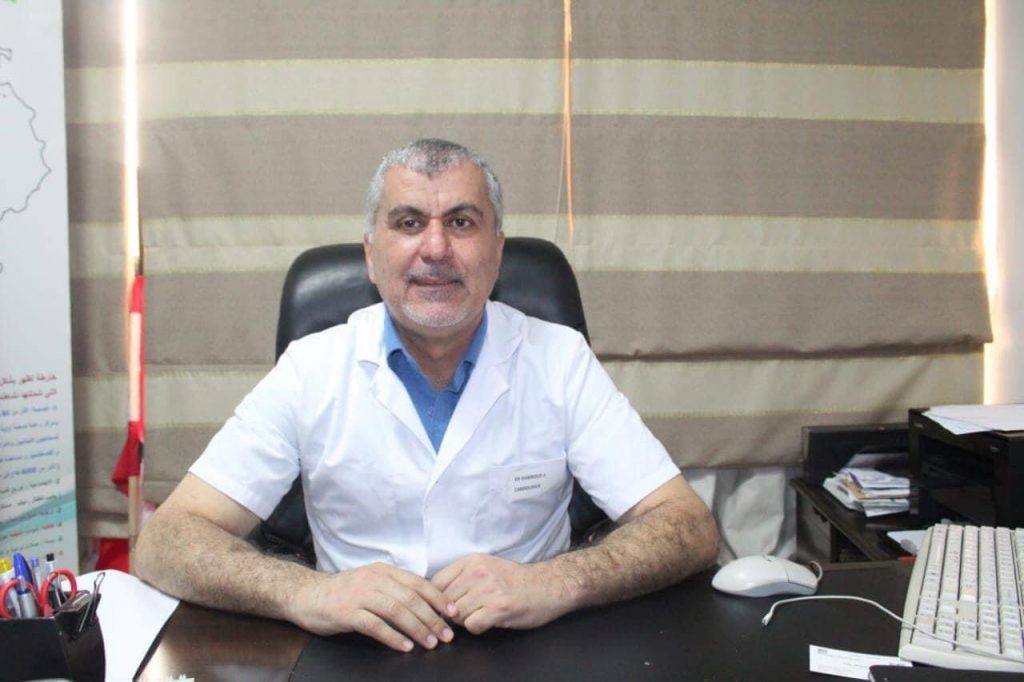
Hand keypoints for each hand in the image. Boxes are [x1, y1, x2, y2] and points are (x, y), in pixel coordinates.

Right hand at [291, 562, 457, 651]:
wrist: (306, 594)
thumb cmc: (343, 592)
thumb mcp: (371, 582)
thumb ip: (395, 588)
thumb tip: (426, 603)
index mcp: (384, 571)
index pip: (418, 583)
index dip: (438, 598)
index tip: (453, 613)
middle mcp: (374, 580)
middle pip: (410, 599)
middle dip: (432, 618)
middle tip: (446, 635)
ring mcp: (360, 595)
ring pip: (396, 611)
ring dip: (416, 629)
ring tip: (429, 643)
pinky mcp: (347, 612)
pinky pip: (374, 625)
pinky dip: (392, 636)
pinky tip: (404, 646)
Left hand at [431, 554, 570, 633]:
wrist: (549, 585)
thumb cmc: (516, 579)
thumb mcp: (486, 567)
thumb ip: (461, 577)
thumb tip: (435, 596)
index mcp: (471, 561)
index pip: (436, 583)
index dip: (438, 599)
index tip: (446, 606)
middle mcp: (477, 573)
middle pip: (445, 602)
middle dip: (452, 612)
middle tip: (469, 612)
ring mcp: (488, 590)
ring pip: (457, 616)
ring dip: (466, 620)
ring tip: (481, 614)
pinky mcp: (498, 608)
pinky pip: (472, 626)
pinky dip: (477, 628)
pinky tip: (489, 621)